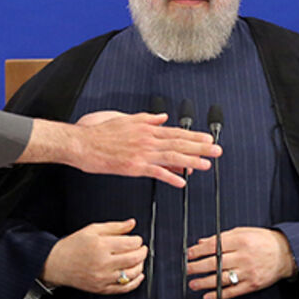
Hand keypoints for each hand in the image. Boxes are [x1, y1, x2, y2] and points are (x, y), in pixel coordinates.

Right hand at [23, 112, 219, 187]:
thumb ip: (146, 118)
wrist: (82, 143)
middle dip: (200, 147)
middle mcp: (147, 139)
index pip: (175, 132)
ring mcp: (141, 153)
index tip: (207, 139)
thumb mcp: (125, 118)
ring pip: (172, 156)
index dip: (193, 136)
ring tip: (206, 165)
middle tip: (216, 151)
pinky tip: (182, 182)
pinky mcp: (134, 167)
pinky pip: (156, 172)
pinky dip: (171, 177)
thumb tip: (162, 117)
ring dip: (191, 161)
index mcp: (146, 128)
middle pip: (179, 143)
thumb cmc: (99, 133)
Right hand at [41, 219, 147, 293]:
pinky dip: (136, 282)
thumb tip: (131, 224)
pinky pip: (125, 288)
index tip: (137, 239)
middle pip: (134, 258)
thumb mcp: (92, 230)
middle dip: (143, 252)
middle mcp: (103, 263)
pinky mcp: (102, 289)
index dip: (138, 240)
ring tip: (138, 259)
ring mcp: (103, 278)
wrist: (57, 264)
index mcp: (101, 246)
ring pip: (132, 274)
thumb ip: (115, 227)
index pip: (130, 243)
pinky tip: (138, 275)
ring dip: (140, 266)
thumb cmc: (73, 246)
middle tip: (142, 248)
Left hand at [186, 227, 294, 298]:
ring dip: (205, 283)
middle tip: (187, 270)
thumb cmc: (264, 241)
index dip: (198, 251)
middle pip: (215, 263)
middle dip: (197, 267)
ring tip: (193, 284)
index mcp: (240, 241)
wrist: (286, 253)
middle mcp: (243, 257)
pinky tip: (208, 296)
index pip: (214, 246)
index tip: (189, 254)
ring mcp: (248, 272)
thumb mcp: (243, 232)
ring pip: (221, 279)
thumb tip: (202, 242)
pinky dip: (219, 295)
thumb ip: (222, 237)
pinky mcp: (252, 285)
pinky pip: (233, 292)